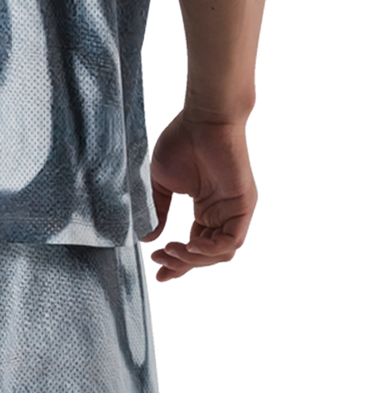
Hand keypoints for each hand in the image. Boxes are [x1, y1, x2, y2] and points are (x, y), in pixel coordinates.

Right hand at [142, 108, 259, 285]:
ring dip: (193, 258)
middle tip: (158, 261)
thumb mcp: (162, 183)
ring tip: (170, 251)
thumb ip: (158, 211)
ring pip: (220, 254)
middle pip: (207, 256)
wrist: (203, 118)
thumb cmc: (183, 142)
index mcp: (207, 210)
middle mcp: (222, 215)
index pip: (195, 247)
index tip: (157, 274)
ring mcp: (235, 212)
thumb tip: (147, 239)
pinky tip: (190, 244)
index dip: (177, 264)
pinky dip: (211, 248)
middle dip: (181, 264)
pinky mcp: (244, 206)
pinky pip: (232, 240)